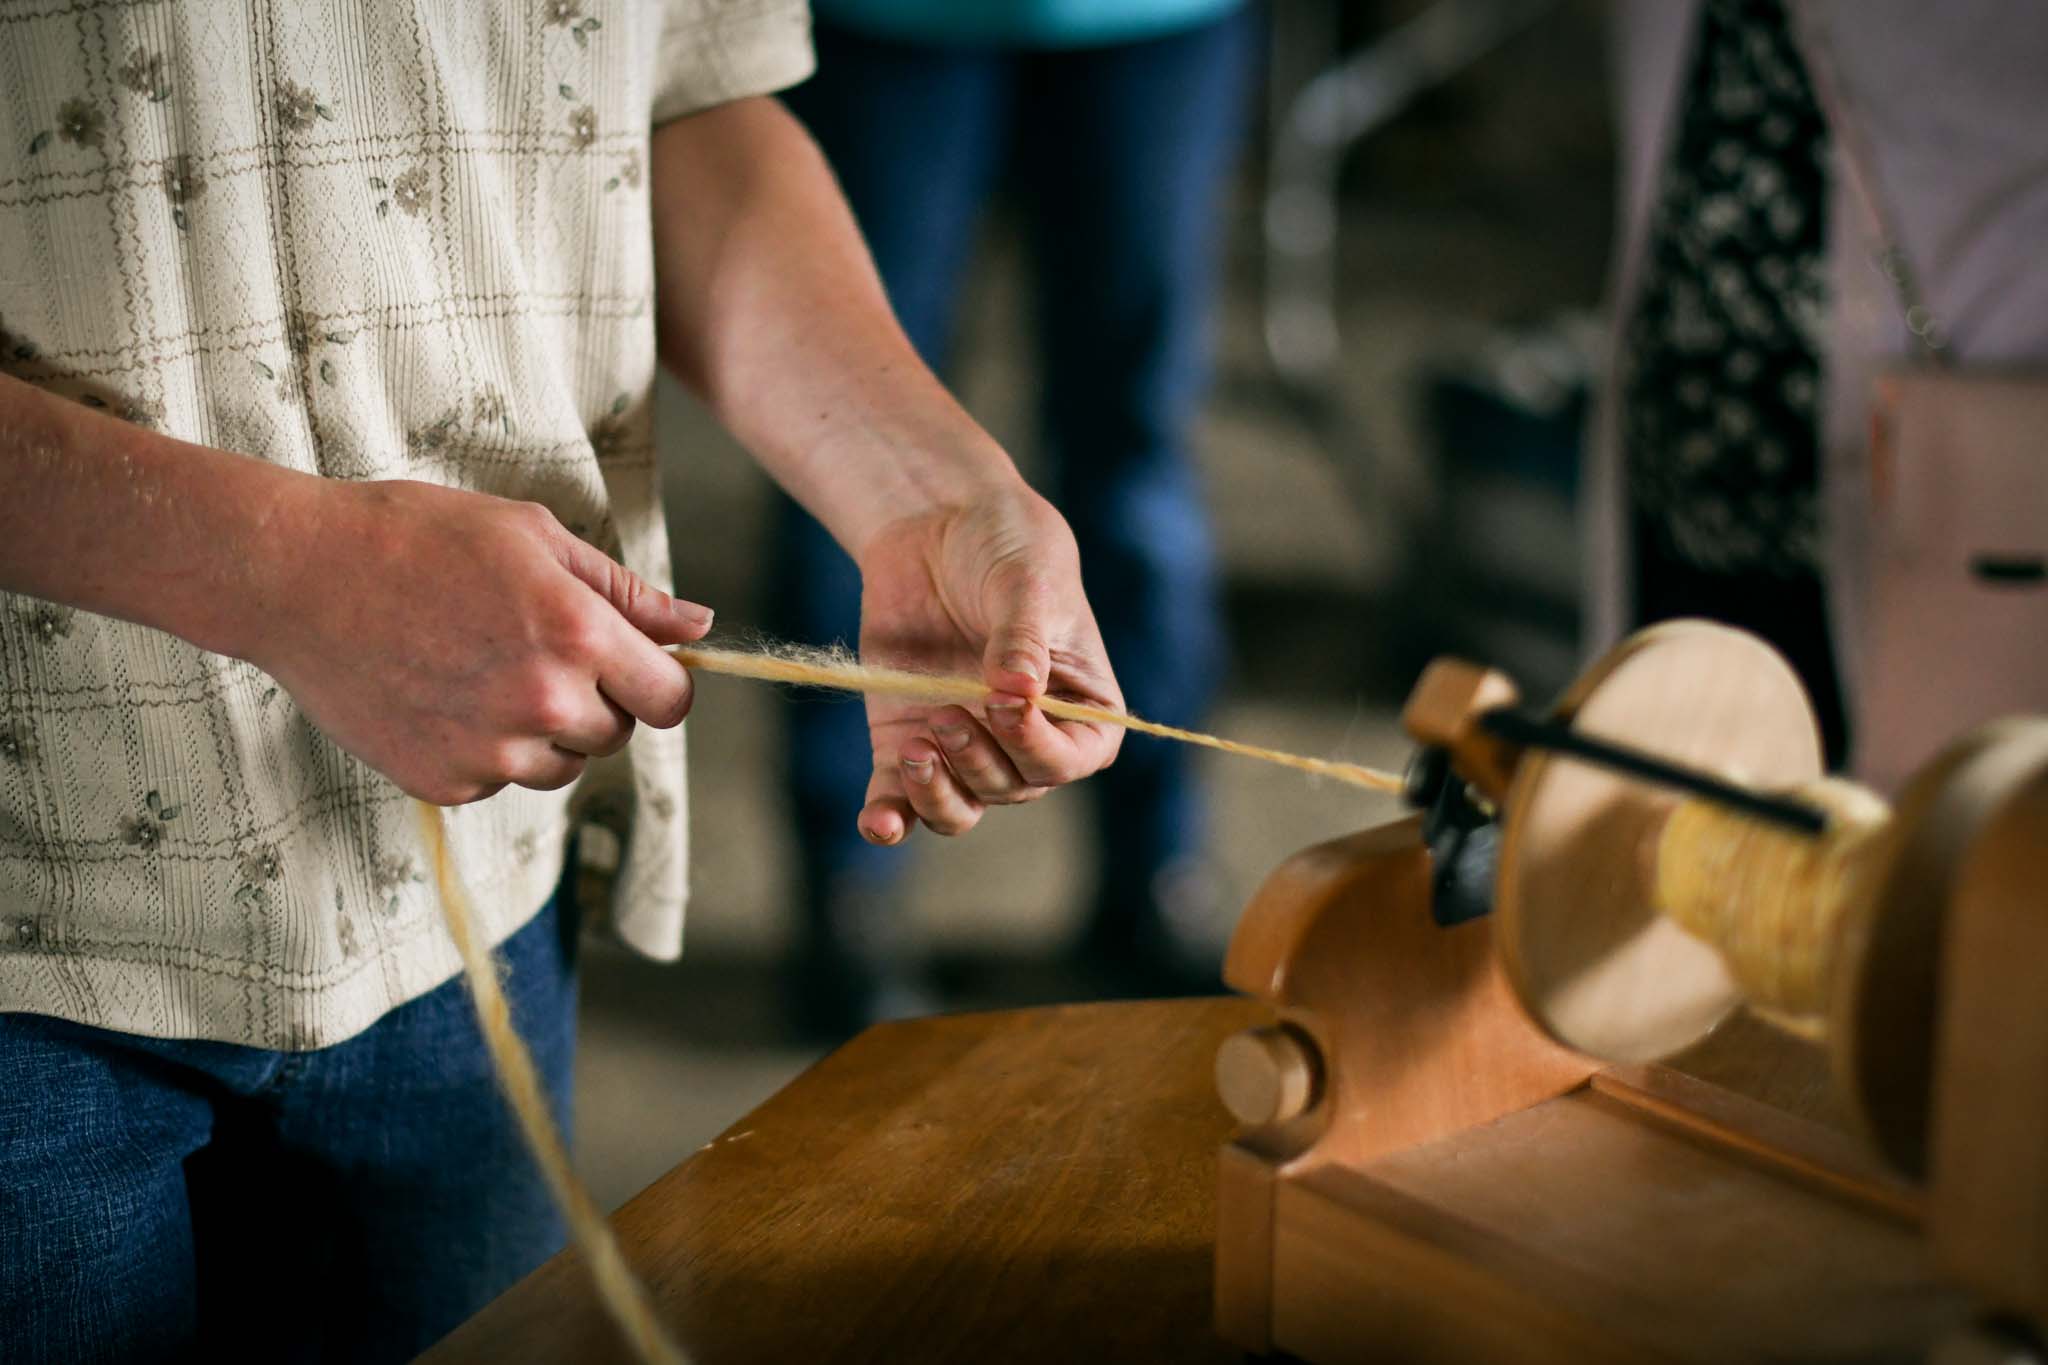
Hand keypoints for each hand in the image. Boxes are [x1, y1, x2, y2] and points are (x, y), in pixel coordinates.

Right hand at [246, 479, 710, 804]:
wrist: (295, 575)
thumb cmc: (417, 536)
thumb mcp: (534, 537)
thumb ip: (626, 593)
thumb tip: (700, 627)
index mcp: (579, 636)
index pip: (671, 701)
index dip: (659, 684)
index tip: (635, 668)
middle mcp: (545, 703)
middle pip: (616, 734)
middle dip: (595, 699)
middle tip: (531, 648)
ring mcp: (492, 752)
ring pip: (561, 766)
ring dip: (543, 731)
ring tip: (481, 667)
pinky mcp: (445, 782)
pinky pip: (500, 780)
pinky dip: (484, 749)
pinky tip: (440, 693)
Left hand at [853, 479, 1122, 842]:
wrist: (939, 526)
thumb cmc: (1007, 548)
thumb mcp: (1026, 583)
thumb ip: (1021, 638)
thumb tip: (1017, 693)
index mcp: (1080, 709)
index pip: (1069, 760)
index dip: (1035, 747)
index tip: (1001, 704)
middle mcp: (1027, 739)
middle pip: (1011, 787)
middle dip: (978, 760)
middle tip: (946, 713)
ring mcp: (967, 745)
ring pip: (959, 808)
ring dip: (936, 795)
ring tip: (915, 749)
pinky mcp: (909, 740)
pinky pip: (900, 798)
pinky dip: (890, 818)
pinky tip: (879, 823)